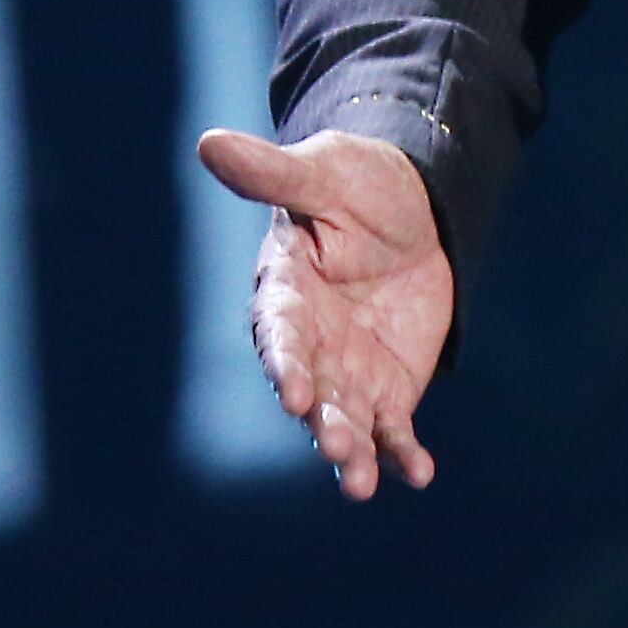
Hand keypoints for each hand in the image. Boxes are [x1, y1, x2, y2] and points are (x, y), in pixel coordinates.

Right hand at [197, 128, 455, 498]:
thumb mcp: (323, 172)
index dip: (287, 362)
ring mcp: (348, 371)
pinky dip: (402, 453)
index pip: (281, 333)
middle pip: (312, 390)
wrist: (413, 206)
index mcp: (286, 292)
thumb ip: (273, 174)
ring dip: (352, 451)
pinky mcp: (387, 388)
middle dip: (321, 422)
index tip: (296, 392)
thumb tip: (209, 143)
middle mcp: (310, 343)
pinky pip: (393, 428)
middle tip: (337, 447)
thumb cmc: (356, 183)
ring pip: (345, 419)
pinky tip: (418, 474)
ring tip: (360, 484)